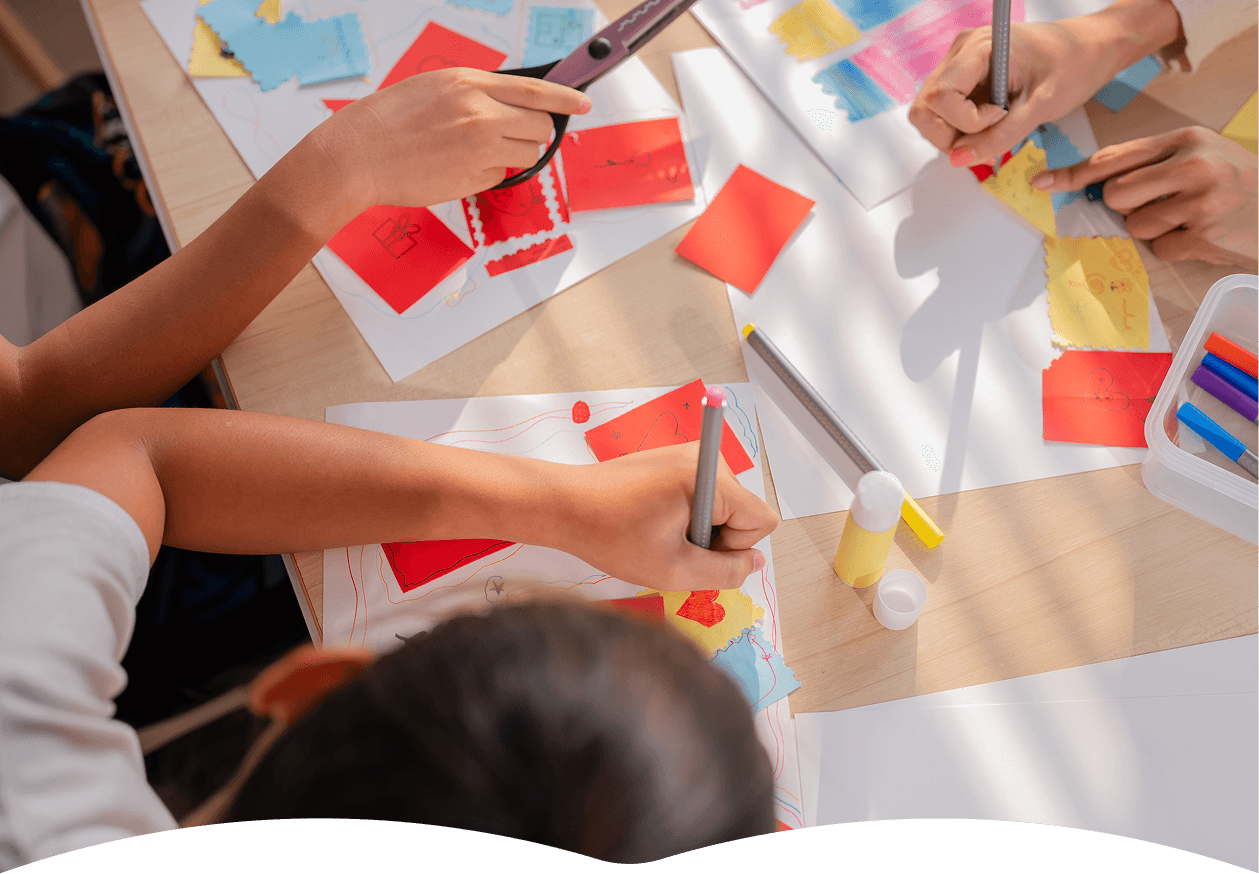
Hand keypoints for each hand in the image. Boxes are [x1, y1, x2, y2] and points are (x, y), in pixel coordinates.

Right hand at [315, 67, 589, 209]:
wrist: (356, 156)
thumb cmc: (387, 121)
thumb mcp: (433, 87)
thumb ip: (473, 92)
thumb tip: (507, 104)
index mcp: (469, 84)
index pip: (534, 90)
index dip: (565, 98)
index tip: (583, 103)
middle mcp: (481, 114)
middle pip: (539, 126)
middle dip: (532, 132)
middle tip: (508, 135)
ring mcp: (480, 150)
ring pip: (526, 153)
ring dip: (511, 153)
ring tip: (470, 150)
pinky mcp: (474, 180)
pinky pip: (499, 175)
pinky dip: (485, 173)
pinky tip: (454, 166)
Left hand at [552, 444, 778, 590]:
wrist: (565, 505)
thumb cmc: (611, 535)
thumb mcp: (674, 569)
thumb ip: (726, 572)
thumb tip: (755, 563)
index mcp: (708, 478)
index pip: (761, 520)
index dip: (736, 548)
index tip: (694, 550)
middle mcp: (705, 458)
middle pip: (743, 512)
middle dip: (715, 537)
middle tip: (669, 545)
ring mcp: (690, 455)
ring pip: (723, 508)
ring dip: (698, 529)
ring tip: (658, 533)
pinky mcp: (676, 460)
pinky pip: (704, 497)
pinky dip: (686, 516)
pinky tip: (653, 521)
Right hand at [908, 0, 1181, 166]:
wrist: (1091, 47)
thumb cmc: (1074, 66)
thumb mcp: (1041, 106)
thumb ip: (1000, 136)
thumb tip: (959, 160)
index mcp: (979, 48)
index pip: (940, 96)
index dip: (964, 121)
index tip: (1000, 118)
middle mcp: (960, 53)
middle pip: (925, 108)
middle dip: (951, 134)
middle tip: (989, 135)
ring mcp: (958, 65)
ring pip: (929, 114)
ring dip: (954, 134)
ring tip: (992, 128)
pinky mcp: (963, 79)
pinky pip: (944, 113)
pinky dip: (962, 128)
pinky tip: (991, 122)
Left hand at [1033, 127, 1258, 267]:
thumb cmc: (1236, 182)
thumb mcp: (1201, 154)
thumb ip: (1152, 163)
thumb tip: (1094, 184)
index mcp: (1185, 139)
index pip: (1113, 157)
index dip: (1074, 173)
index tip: (1043, 182)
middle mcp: (1192, 164)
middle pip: (1116, 194)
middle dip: (1128, 206)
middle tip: (1162, 203)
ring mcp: (1200, 200)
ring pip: (1135, 225)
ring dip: (1155, 228)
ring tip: (1190, 217)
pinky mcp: (1205, 234)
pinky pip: (1161, 248)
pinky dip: (1177, 247)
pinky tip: (1203, 233)